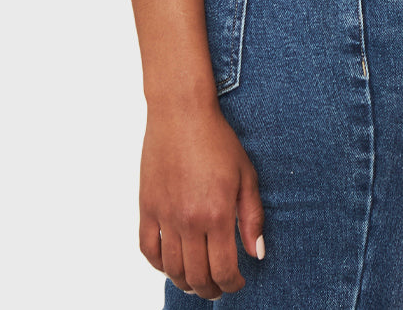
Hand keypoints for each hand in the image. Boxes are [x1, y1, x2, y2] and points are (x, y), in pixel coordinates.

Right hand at [139, 96, 264, 298]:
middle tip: (218, 287)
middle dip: (211, 289)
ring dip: (186, 283)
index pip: (223, 270)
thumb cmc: (218, 140)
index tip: (238, 282)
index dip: (232, 285)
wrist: (181, 112)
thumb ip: (252, 217)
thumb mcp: (246, 174)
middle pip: (197, 276)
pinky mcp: (146, 207)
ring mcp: (165, 215)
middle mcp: (189, 220)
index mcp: (218, 213)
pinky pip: (148, 250)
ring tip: (197, 281)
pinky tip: (172, 264)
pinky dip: (159, 265)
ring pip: (172, 269)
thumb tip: (255, 254)